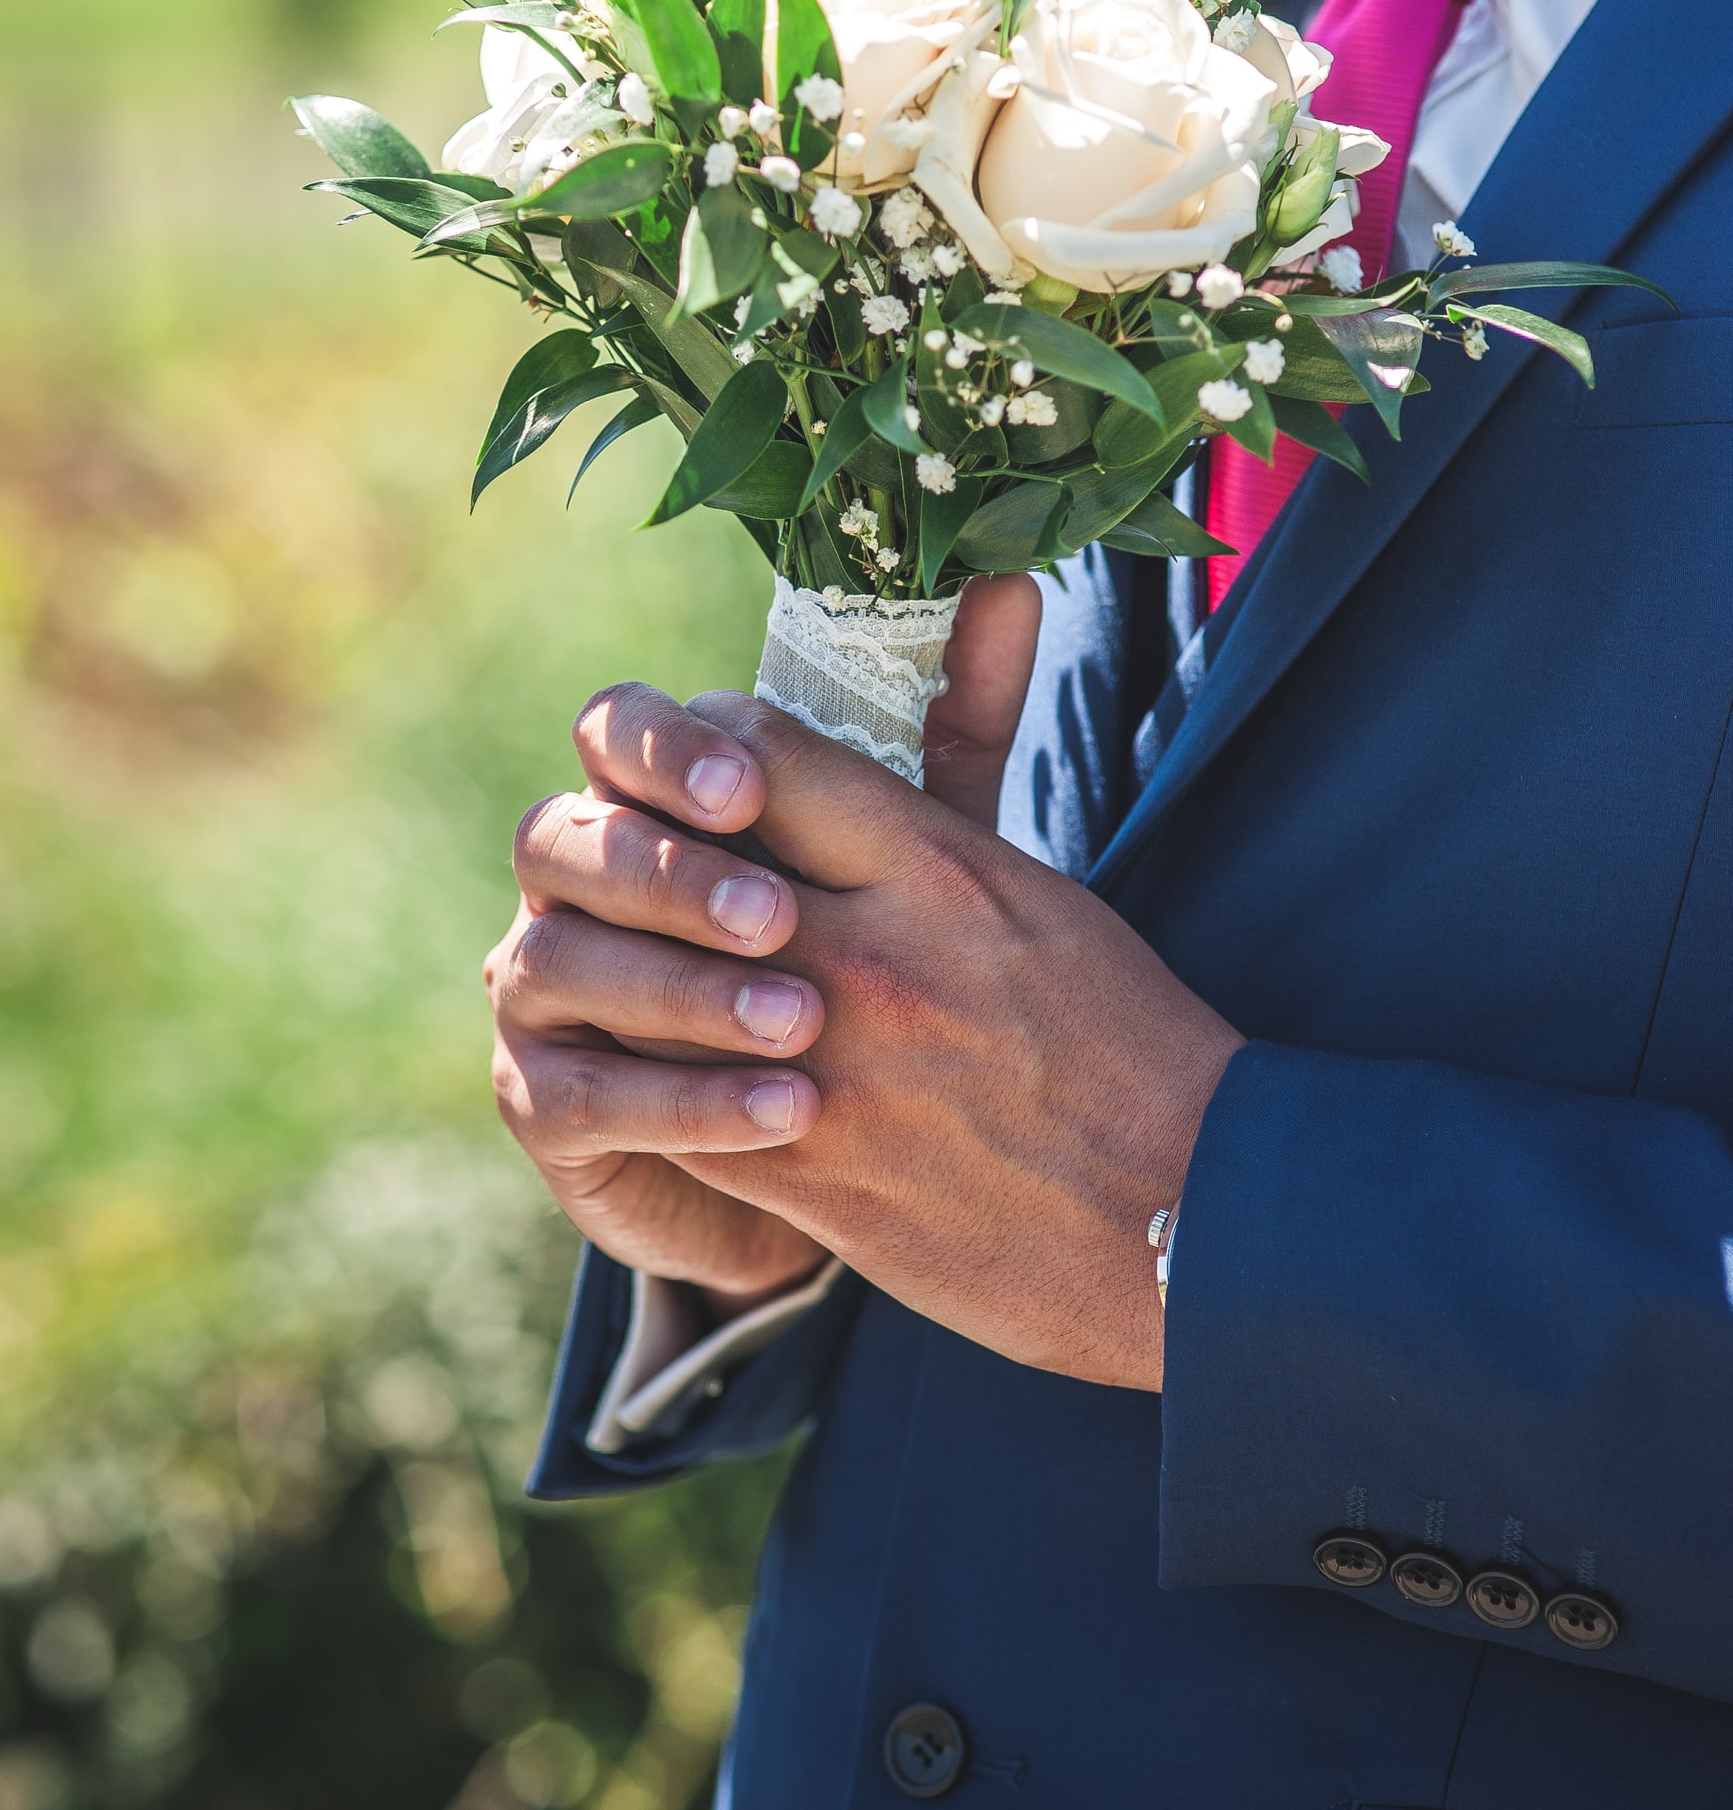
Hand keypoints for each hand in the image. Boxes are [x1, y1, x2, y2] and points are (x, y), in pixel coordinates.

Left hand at [490, 602, 1241, 1386]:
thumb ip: (953, 779)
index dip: (700, 742)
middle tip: (623, 850)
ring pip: (658, 988)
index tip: (694, 760)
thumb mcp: (1041, 887)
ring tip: (623, 959)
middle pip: (685, 860)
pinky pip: (674, 1109)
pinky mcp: (810, 1175)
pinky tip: (655, 1071)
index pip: (759, 750)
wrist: (1187, 1220)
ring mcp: (833, 1070)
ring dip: (633, 971)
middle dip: (643, 850)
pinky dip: (651, 1083)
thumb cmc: (1124, 1039)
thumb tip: (987, 588)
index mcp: (938, 867)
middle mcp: (873, 954)